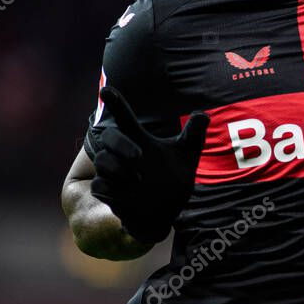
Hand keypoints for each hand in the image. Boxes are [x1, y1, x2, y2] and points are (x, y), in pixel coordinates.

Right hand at [90, 86, 209, 243]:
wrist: (166, 213)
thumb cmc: (173, 180)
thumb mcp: (187, 155)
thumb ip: (193, 134)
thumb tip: (203, 114)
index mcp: (140, 141)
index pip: (125, 118)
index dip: (116, 104)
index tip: (106, 90)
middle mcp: (123, 155)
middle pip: (109, 137)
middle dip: (121, 144)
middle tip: (139, 155)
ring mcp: (114, 173)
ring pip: (102, 161)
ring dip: (119, 169)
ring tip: (139, 179)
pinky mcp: (109, 193)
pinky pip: (99, 186)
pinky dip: (112, 189)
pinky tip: (126, 196)